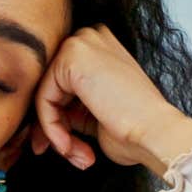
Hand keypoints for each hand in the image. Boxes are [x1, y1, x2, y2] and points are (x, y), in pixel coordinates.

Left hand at [29, 24, 191, 177]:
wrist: (155, 133)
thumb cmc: (134, 128)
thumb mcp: (92, 113)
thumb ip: (67, 107)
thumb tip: (36, 123)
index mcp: (98, 48)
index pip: (59, 84)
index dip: (56, 119)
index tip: (63, 146)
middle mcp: (89, 38)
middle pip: (48, 88)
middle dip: (52, 126)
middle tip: (66, 152)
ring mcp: (80, 44)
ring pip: (44, 95)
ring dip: (55, 133)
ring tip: (75, 153)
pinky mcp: (70, 57)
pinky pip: (43, 100)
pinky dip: (52, 128)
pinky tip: (69, 145)